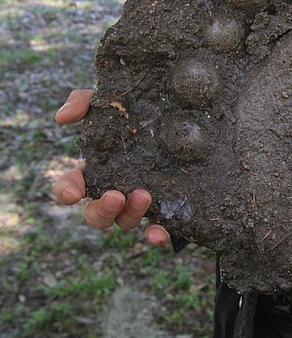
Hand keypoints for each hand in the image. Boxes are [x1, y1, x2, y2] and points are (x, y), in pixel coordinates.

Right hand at [53, 90, 167, 245]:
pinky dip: (155, 235)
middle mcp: (114, 190)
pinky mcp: (165, 209)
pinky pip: (157, 230)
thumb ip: (83, 103)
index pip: (70, 186)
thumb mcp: (109, 102)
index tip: (73, 193)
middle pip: (97, 214)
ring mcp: (139, 203)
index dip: (67, 191)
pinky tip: (159, 233)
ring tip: (144, 195)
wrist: (183, 115)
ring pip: (125, 222)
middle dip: (103, 209)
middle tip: (116, 195)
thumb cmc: (136, 111)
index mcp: (95, 169)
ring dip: (131, 215)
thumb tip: (62, 119)